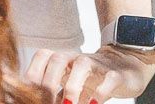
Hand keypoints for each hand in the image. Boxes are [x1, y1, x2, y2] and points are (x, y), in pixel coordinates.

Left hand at [27, 41, 154, 102]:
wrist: (125, 69)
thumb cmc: (90, 79)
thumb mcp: (69, 84)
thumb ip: (53, 91)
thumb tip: (28, 99)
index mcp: (62, 59)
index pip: (42, 56)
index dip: (33, 73)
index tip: (29, 93)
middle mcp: (76, 58)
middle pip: (57, 59)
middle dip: (49, 81)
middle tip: (47, 102)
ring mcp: (97, 63)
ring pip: (81, 65)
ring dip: (72, 87)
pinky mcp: (116, 74)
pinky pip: (108, 78)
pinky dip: (100, 92)